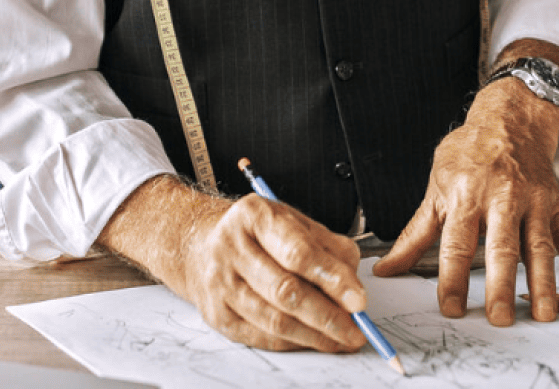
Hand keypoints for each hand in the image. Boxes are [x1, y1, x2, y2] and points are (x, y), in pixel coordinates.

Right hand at [99, 176, 367, 351]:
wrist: (200, 246)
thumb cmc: (256, 233)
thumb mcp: (293, 221)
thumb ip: (328, 246)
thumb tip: (353, 284)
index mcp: (255, 216)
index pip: (298, 252)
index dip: (332, 278)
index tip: (359, 299)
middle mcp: (232, 248)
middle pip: (285, 291)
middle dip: (327, 315)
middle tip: (355, 329)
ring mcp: (221, 284)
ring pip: (273, 319)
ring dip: (314, 335)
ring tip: (341, 339)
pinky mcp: (217, 315)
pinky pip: (261, 335)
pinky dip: (293, 342)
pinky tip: (314, 340)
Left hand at [373, 72, 558, 326]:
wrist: (510, 118)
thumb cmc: (470, 152)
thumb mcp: (436, 185)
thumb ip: (415, 232)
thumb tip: (386, 268)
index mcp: (467, 194)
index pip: (457, 242)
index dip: (452, 277)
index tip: (451, 307)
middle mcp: (503, 197)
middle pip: (502, 247)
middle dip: (501, 285)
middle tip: (499, 318)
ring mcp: (535, 201)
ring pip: (541, 246)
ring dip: (543, 283)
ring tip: (544, 314)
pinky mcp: (557, 205)